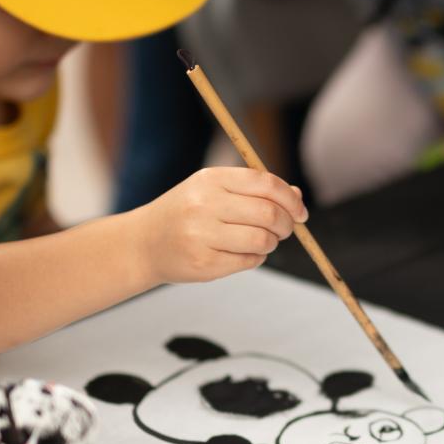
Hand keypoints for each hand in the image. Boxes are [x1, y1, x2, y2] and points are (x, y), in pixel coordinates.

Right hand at [134, 167, 307, 283]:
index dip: (291, 199)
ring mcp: (202, 236)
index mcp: (210, 180)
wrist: (143, 243)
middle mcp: (204, 205)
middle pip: (268, 214)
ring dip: (271, 243)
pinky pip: (249, 261)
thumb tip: (296, 197)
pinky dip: (256, 258)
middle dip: (286, 225)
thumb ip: (253, 191)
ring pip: (262, 241)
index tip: (300, 211)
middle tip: (285, 230)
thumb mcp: (212, 190)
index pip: (265, 184)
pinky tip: (243, 253)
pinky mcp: (203, 264)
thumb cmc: (185, 213)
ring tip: (262, 242)